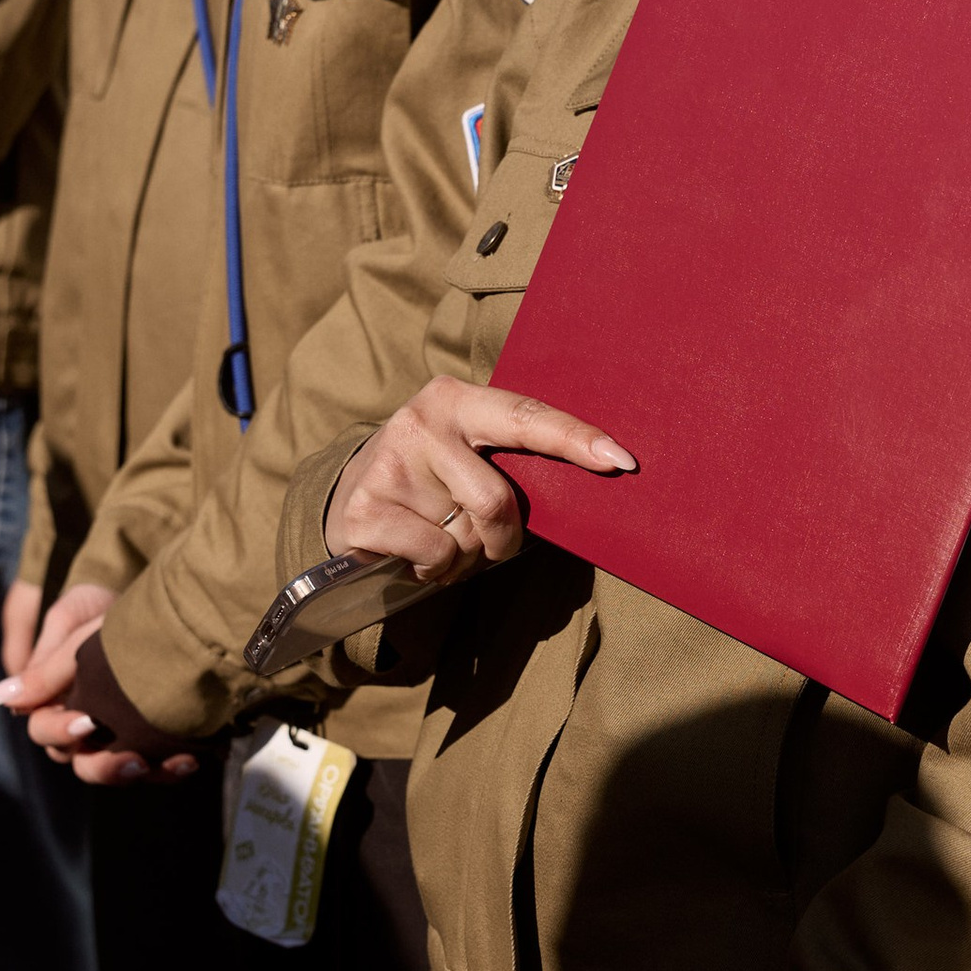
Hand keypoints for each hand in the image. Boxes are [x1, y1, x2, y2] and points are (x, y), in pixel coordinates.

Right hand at [0, 586, 199, 785]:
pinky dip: (170, 768)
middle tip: (131, 759)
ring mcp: (120, 734)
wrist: (153, 599)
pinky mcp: (154, 737)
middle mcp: (86, 725)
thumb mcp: (73, 631)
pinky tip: (188, 759)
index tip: (86, 720)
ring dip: (136, 773)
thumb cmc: (101, 609)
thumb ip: (44, 669)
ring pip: (119, 772)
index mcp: (58, 702)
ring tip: (161, 763)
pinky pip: (159, 767)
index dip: (60, 732)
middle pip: (81, 763)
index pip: (45, 732)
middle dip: (103, 767)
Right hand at [325, 381, 633, 577]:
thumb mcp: (469, 455)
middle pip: (497, 500)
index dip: (575, 438)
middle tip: (492, 543)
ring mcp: (389, 464)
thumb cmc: (434, 481)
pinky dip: (435, 570)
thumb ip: (511, 462)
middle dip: (505, 539)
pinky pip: (434, 556)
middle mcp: (421, 422)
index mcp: (457, 400)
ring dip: (466, 557)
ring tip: (442, 539)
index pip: (527, 418)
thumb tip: (591, 479)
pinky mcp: (366, 509)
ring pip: (466, 537)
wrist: (348, 499)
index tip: (622, 461)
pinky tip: (413, 553)